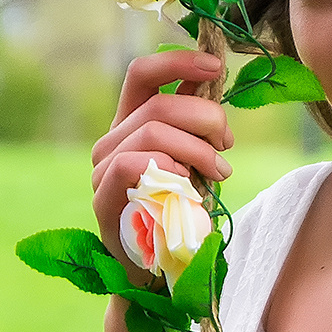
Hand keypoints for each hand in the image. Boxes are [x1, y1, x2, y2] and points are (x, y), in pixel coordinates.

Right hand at [91, 50, 231, 275]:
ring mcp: (103, 170)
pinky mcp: (103, 200)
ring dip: (197, 148)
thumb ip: (193, 121)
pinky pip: (132, 165)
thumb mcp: (191, 158)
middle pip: (159, 103)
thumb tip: (211, 75)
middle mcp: (111, 141)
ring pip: (153, 132)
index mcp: (130, 124)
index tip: (217, 67)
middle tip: (227, 144)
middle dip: (205, 117)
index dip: (178, 60)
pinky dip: (170, 169)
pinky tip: (190, 185)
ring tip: (220, 171)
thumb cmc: (178, 211)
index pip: (142, 74)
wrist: (157, 270)